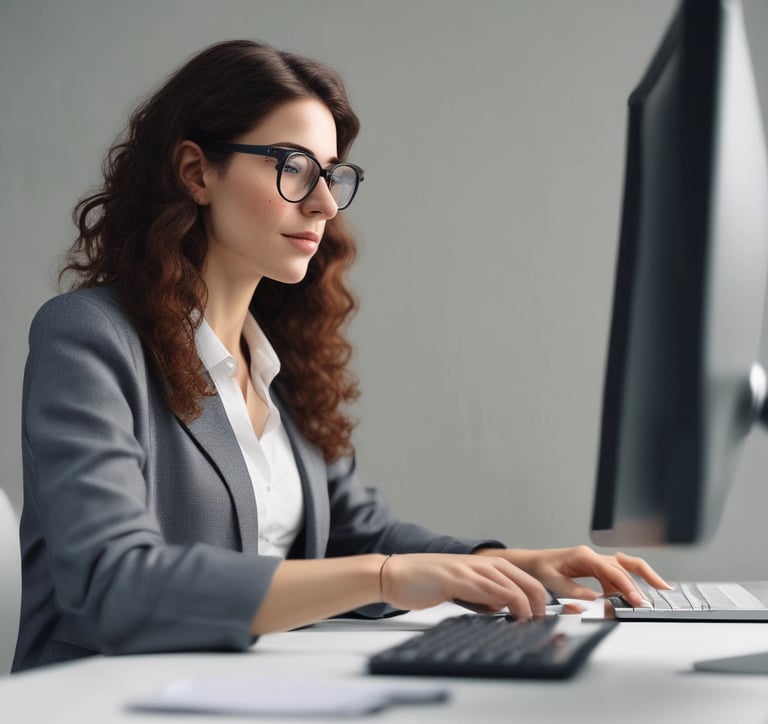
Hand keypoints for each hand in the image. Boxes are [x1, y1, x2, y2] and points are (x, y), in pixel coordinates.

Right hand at [379, 553, 549, 617]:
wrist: (394, 574)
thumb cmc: (424, 583)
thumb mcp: (462, 588)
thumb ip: (483, 595)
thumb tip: (503, 610)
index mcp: (486, 564)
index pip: (527, 581)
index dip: (542, 603)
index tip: (546, 622)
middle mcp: (484, 563)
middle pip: (530, 584)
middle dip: (543, 608)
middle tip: (541, 629)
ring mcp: (472, 569)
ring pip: (516, 588)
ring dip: (530, 611)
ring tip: (531, 628)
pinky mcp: (460, 579)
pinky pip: (494, 591)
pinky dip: (510, 606)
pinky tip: (512, 619)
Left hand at [475, 545, 670, 607]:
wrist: (530, 563)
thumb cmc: (539, 569)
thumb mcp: (552, 582)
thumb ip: (574, 591)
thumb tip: (596, 601)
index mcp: (583, 556)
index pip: (612, 570)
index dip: (627, 585)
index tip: (637, 600)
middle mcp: (593, 556)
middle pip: (624, 567)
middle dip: (642, 581)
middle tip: (659, 595)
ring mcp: (596, 561)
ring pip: (625, 568)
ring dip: (641, 579)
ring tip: (661, 590)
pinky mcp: (596, 569)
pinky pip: (617, 575)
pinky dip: (629, 584)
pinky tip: (638, 594)